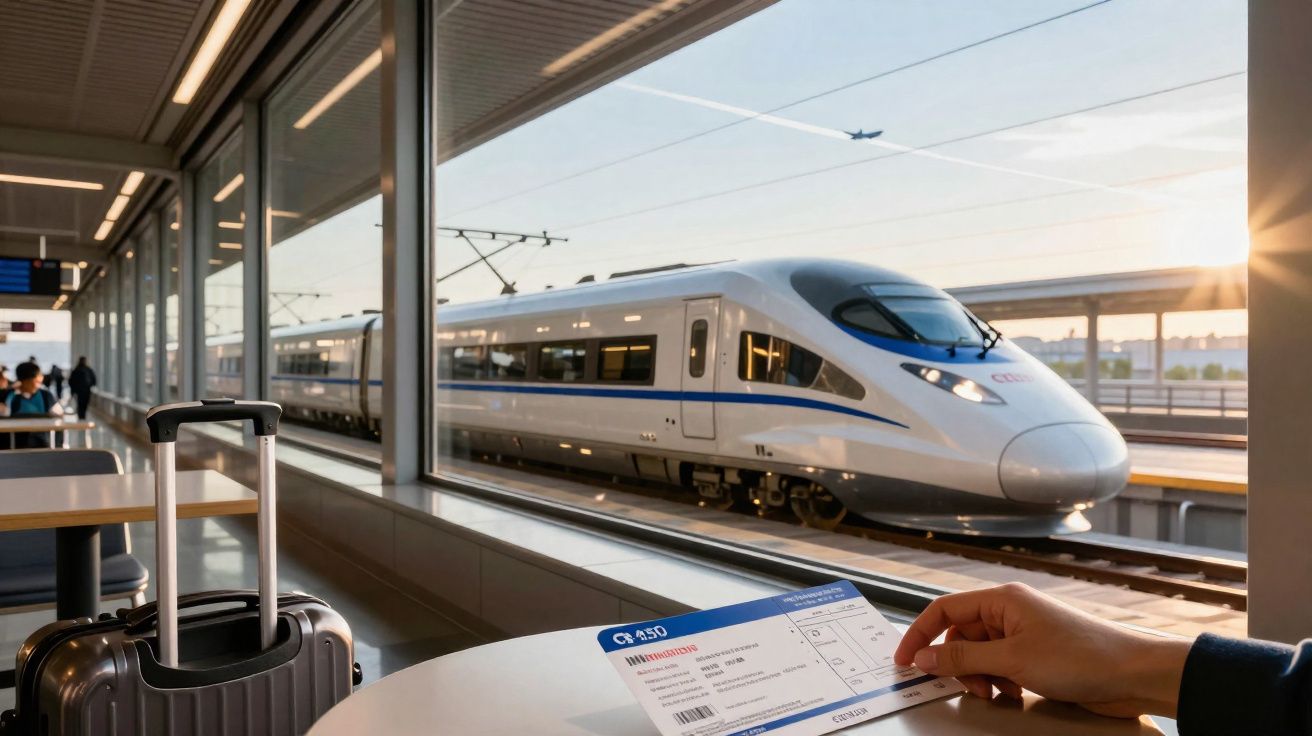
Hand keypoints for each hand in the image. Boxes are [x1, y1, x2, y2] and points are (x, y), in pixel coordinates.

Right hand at [892, 583, 1192, 717]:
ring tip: (998, 693)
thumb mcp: (1013, 659)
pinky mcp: (1037, 655)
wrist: (1132, 674)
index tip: (905, 660)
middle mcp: (1010, 612)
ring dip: (981, 677)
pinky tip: (1015, 694)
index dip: (920, 633)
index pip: (944, 609)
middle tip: (968, 687)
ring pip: (980, 655)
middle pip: (961, 635)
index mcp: (1001, 600)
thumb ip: (963, 658)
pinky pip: (1001, 666)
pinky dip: (1000, 682)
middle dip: (958, 664)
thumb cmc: (1082, 656)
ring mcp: (1024, 633)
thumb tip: (924, 656)